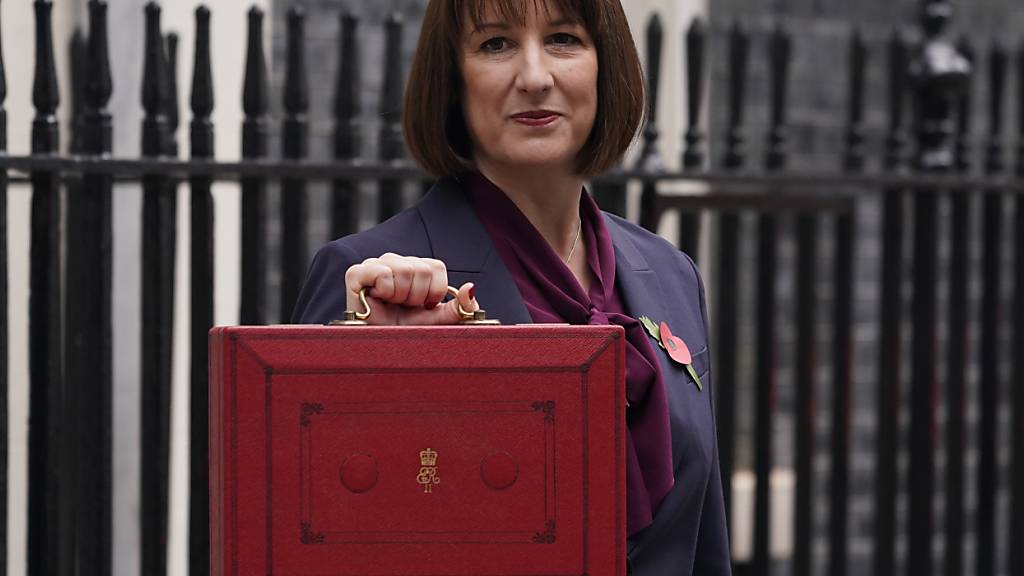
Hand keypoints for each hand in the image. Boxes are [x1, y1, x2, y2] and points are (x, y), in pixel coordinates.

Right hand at [344, 253, 478, 324]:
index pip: (436, 267)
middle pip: (421, 268)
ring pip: (405, 270)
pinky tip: (378, 300)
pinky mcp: (356, 273)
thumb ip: (458, 307)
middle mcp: (396, 261)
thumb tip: (471, 288)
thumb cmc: (405, 332)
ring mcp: (375, 264)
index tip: (423, 306)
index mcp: (416, 268)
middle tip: (404, 308)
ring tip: (391, 305)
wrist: (378, 349)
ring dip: (401, 296)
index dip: (434, 291)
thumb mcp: (437, 321)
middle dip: (417, 297)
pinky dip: (385, 291)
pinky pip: (382, 273)